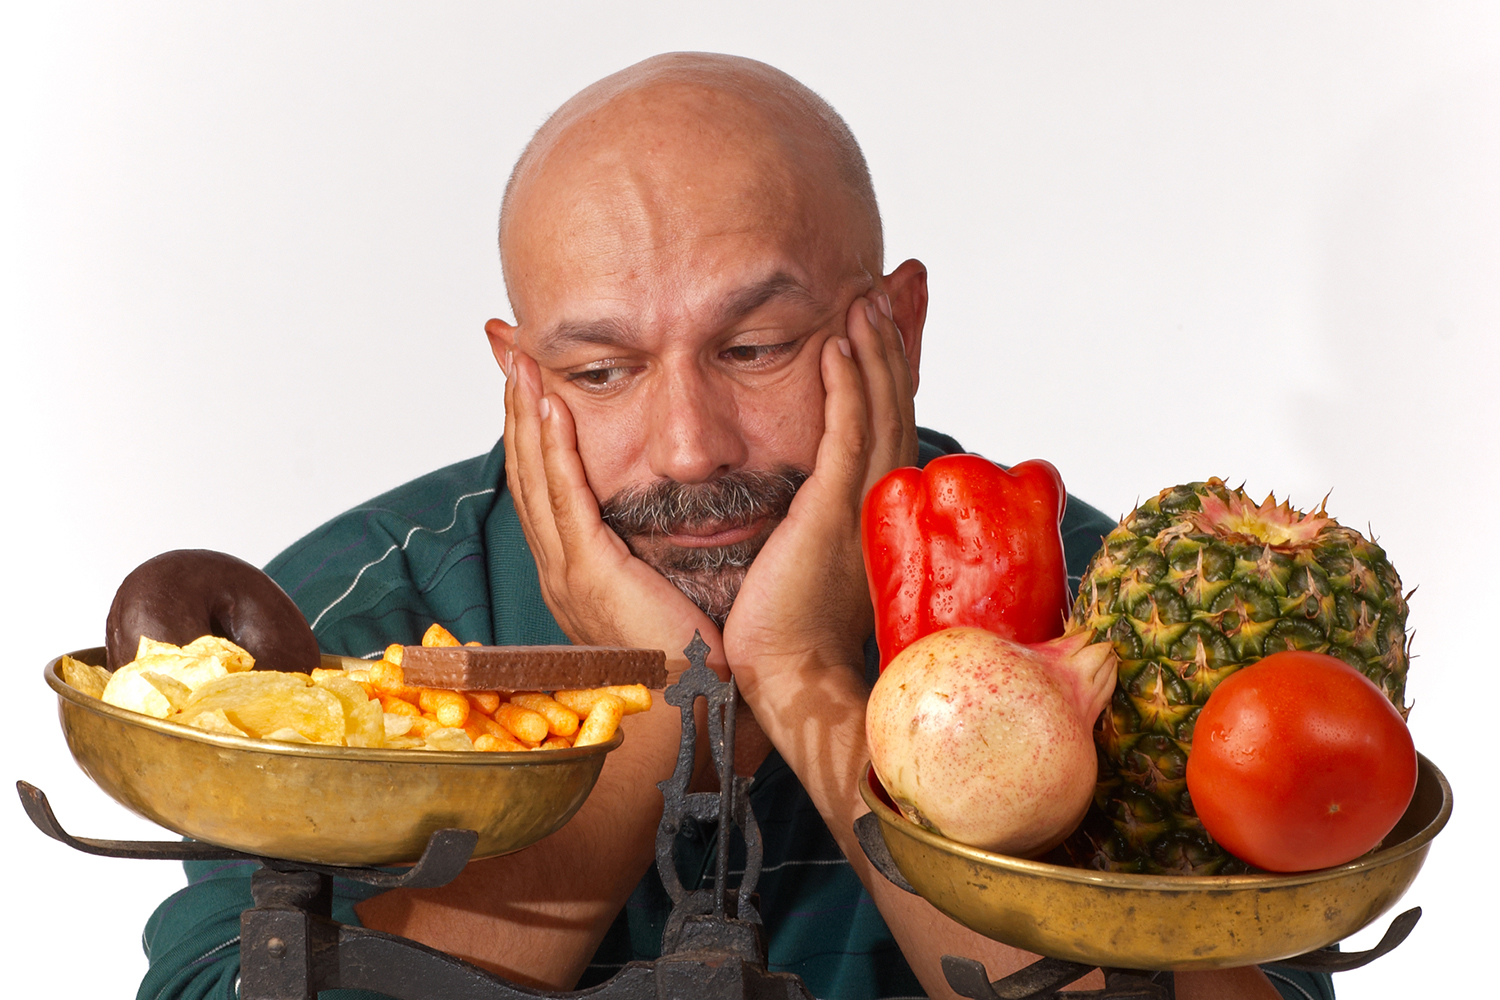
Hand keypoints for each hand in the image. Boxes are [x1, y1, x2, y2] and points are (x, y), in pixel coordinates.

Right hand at [503, 349, 724, 673]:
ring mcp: (567, 574)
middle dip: (519, 411)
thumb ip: (661, 551)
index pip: (545, 489)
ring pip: (535, 477)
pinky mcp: (590, 575)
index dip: (535, 434)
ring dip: (528, 415)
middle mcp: (559, 572)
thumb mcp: (669, 588)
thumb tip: (679, 517)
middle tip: (513, 355)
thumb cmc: (697, 657)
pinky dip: (554, 448)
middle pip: (527, 473)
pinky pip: (565, 498)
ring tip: (522, 363)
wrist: (698, 706)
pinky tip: (551, 406)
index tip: (534, 386)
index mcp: (575, 576)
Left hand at [722, 291, 917, 696]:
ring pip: (878, 409)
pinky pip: (848, 434)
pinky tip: (838, 345)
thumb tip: (797, 494)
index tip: (883, 322)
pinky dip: (849, 386)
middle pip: (893, 404)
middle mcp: (880, 502)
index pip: (885, 423)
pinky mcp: (836, 512)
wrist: (787, 677)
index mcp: (873, 509)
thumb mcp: (804, 558)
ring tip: (866, 299)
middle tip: (891, 289)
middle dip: (892, 343)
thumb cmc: (785, 628)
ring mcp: (863, 505)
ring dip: (873, 349)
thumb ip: (810, 518)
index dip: (888, 370)